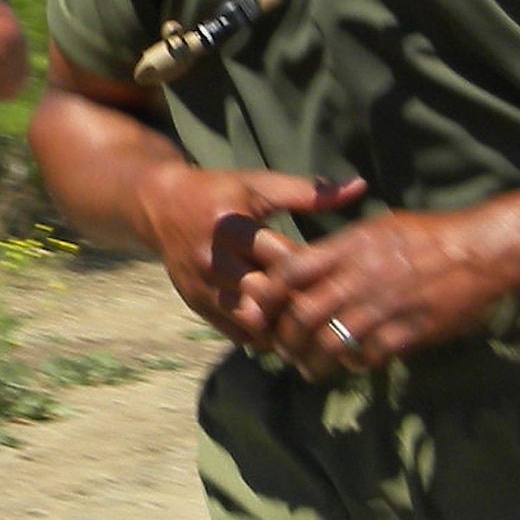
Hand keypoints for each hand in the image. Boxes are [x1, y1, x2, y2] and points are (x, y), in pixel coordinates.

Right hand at [136, 162, 365, 346]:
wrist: (160, 206)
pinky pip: (237, 333)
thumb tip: (359, 187)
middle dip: (303, 304)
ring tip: (315, 324)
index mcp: (231, 227)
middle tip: (336, 308)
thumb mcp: (260, 184)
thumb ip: (309, 191)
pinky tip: (288, 329)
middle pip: (268, 296)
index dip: (317, 271)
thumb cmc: (219, 192)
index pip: (284, 259)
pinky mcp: (197, 305)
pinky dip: (266, 335)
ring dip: (286, 326)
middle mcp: (213, 262)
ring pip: (253, 323)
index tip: (344, 276)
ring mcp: (203, 288)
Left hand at [234, 204, 519, 375]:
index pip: (291, 272)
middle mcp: (360, 277)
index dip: (269, 296)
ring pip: (329, 343)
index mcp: (350, 247)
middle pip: (302, 315)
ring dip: (312, 361)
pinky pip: (366, 357)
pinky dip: (353, 365)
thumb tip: (308, 266)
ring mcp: (383, 307)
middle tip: (284, 350)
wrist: (480, 251)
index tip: (262, 311)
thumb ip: (341, 249)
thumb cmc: (429, 235)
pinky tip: (352, 365)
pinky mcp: (406, 333)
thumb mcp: (378, 228)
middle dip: (285, 339)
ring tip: (310, 369)